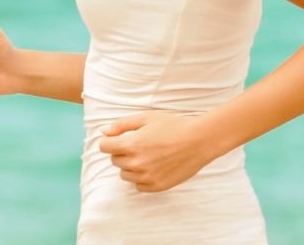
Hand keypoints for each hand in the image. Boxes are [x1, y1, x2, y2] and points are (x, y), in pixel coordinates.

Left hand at [96, 111, 218, 191]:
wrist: (199, 141)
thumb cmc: (173, 125)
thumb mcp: (145, 118)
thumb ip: (121, 125)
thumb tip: (104, 132)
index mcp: (131, 144)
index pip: (104, 147)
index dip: (109, 141)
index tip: (117, 138)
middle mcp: (137, 163)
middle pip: (114, 160)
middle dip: (120, 152)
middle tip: (137, 144)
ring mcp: (147, 177)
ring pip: (124, 174)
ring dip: (130, 165)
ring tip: (146, 155)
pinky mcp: (158, 186)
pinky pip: (138, 185)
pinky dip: (140, 178)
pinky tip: (151, 167)